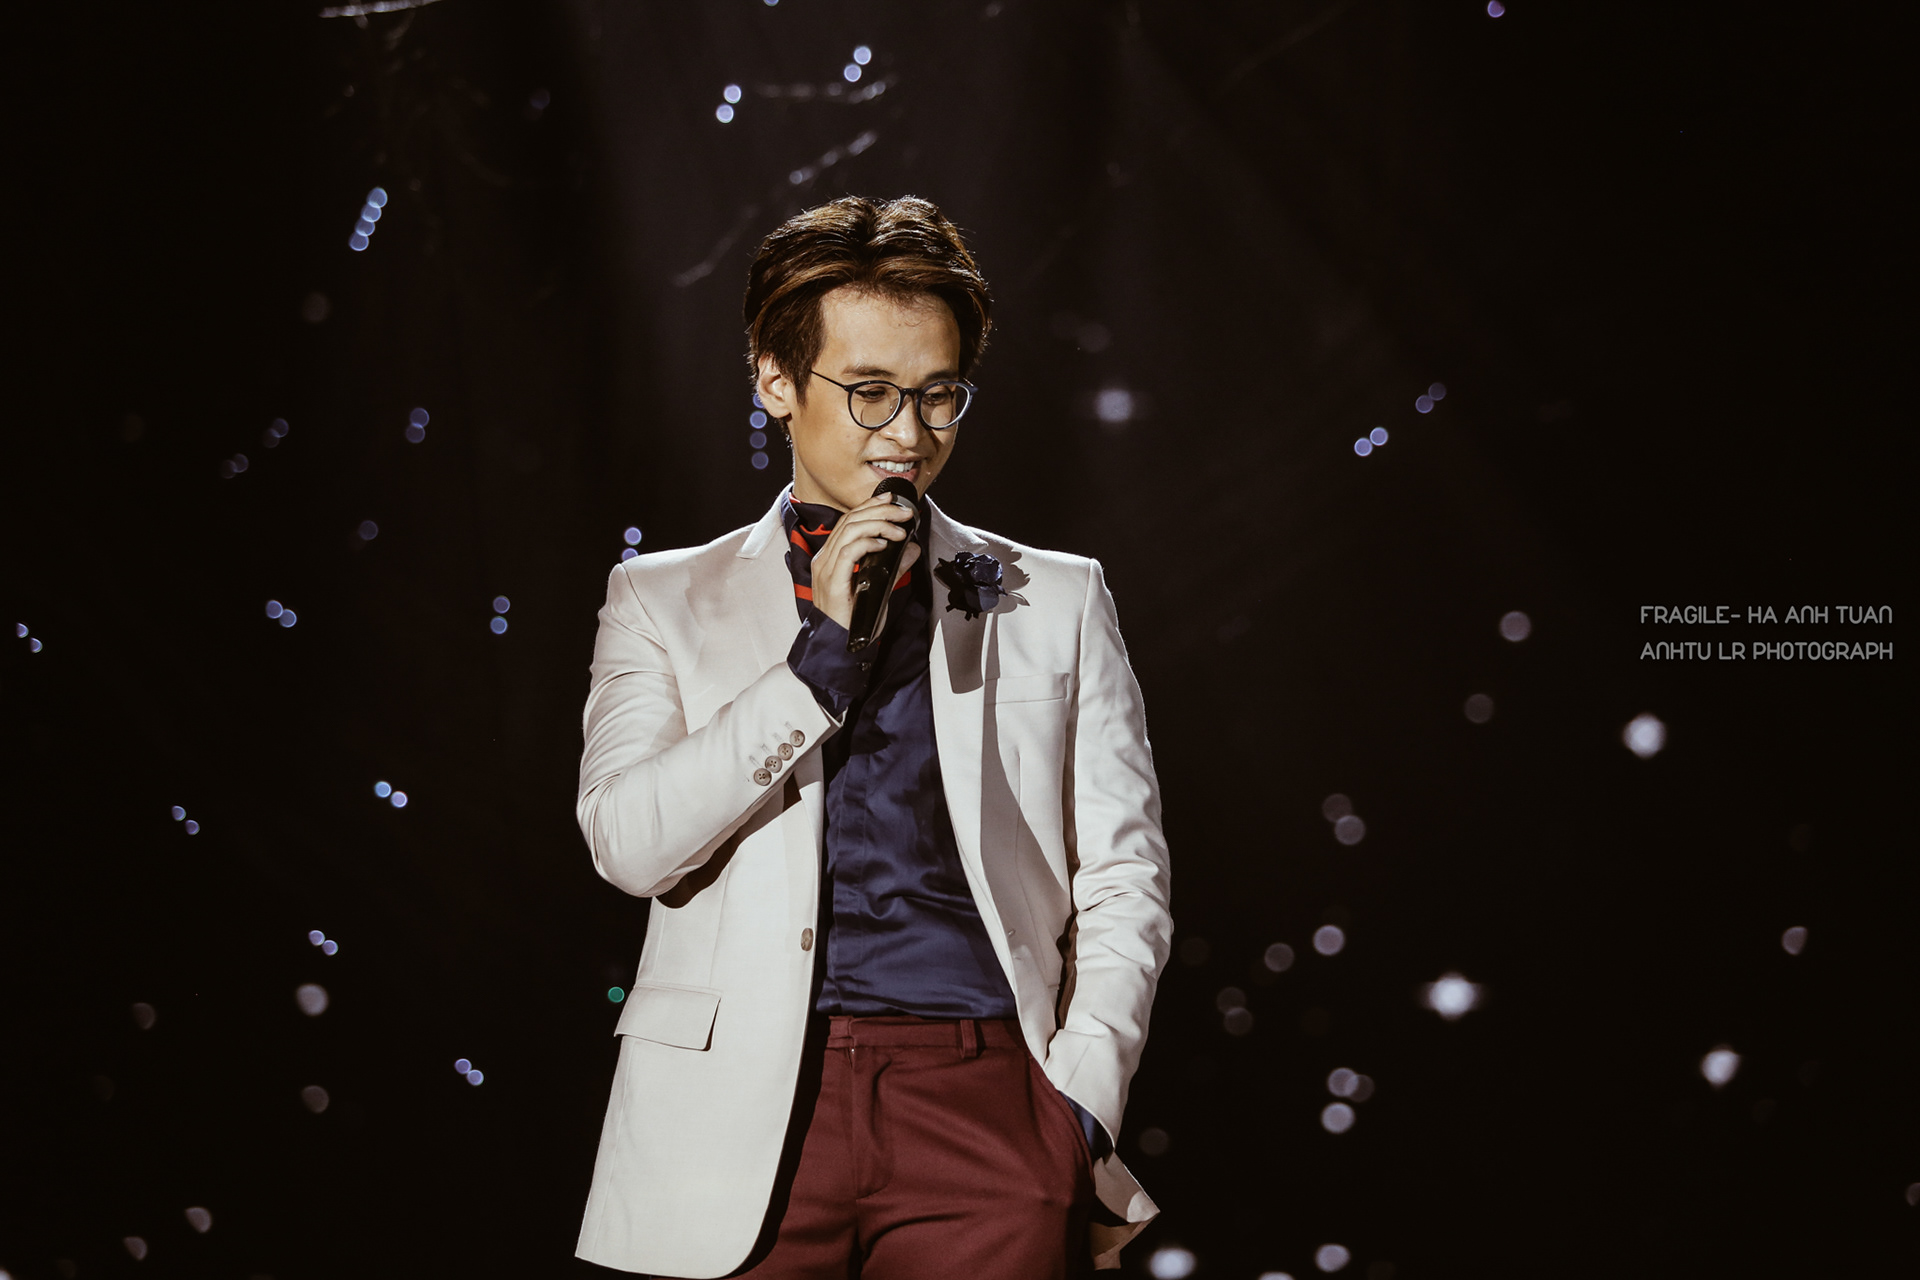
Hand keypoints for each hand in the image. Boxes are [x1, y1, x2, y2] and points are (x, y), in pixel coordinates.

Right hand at [810, 492, 921, 632]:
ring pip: (849, 531)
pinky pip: (848, 553)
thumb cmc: (855, 620)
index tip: (891, 499)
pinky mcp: (832, 582)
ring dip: (878, 524)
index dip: (870, 506)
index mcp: (831, 557)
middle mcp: (824, 559)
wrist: (841, 647)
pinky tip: (884, 544)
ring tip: (900, 529)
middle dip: (880, 510)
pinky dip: (868, 543)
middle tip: (904, 512)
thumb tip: (912, 548)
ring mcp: (826, 569)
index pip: (849, 521)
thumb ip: (894, 566)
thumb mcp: (880, 586)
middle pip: (850, 520)